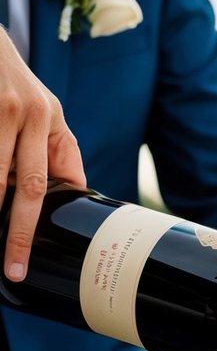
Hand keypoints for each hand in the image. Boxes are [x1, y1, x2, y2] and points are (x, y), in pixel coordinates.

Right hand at [0, 29, 85, 280]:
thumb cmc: (12, 82)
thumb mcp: (45, 110)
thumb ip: (57, 150)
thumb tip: (75, 195)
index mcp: (50, 118)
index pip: (51, 182)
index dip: (38, 222)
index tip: (30, 255)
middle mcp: (27, 112)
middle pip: (26, 188)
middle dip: (18, 234)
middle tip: (12, 268)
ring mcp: (0, 108)